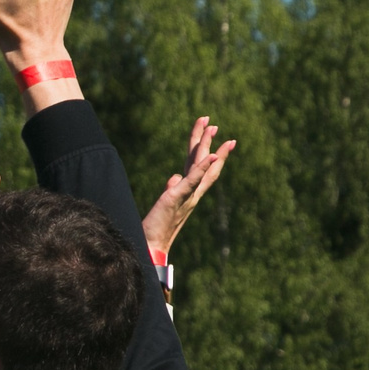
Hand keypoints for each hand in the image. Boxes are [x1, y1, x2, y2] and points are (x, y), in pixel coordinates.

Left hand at [141, 117, 236, 259]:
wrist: (151, 246)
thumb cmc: (157, 227)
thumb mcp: (166, 203)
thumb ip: (173, 188)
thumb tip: (174, 178)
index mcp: (188, 193)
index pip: (200, 168)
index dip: (209, 152)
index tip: (217, 137)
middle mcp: (192, 193)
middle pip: (204, 163)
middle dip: (209, 142)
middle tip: (213, 123)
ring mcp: (187, 195)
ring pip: (200, 166)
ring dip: (206, 146)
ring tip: (212, 128)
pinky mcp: (176, 198)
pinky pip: (191, 180)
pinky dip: (202, 167)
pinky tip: (209, 155)